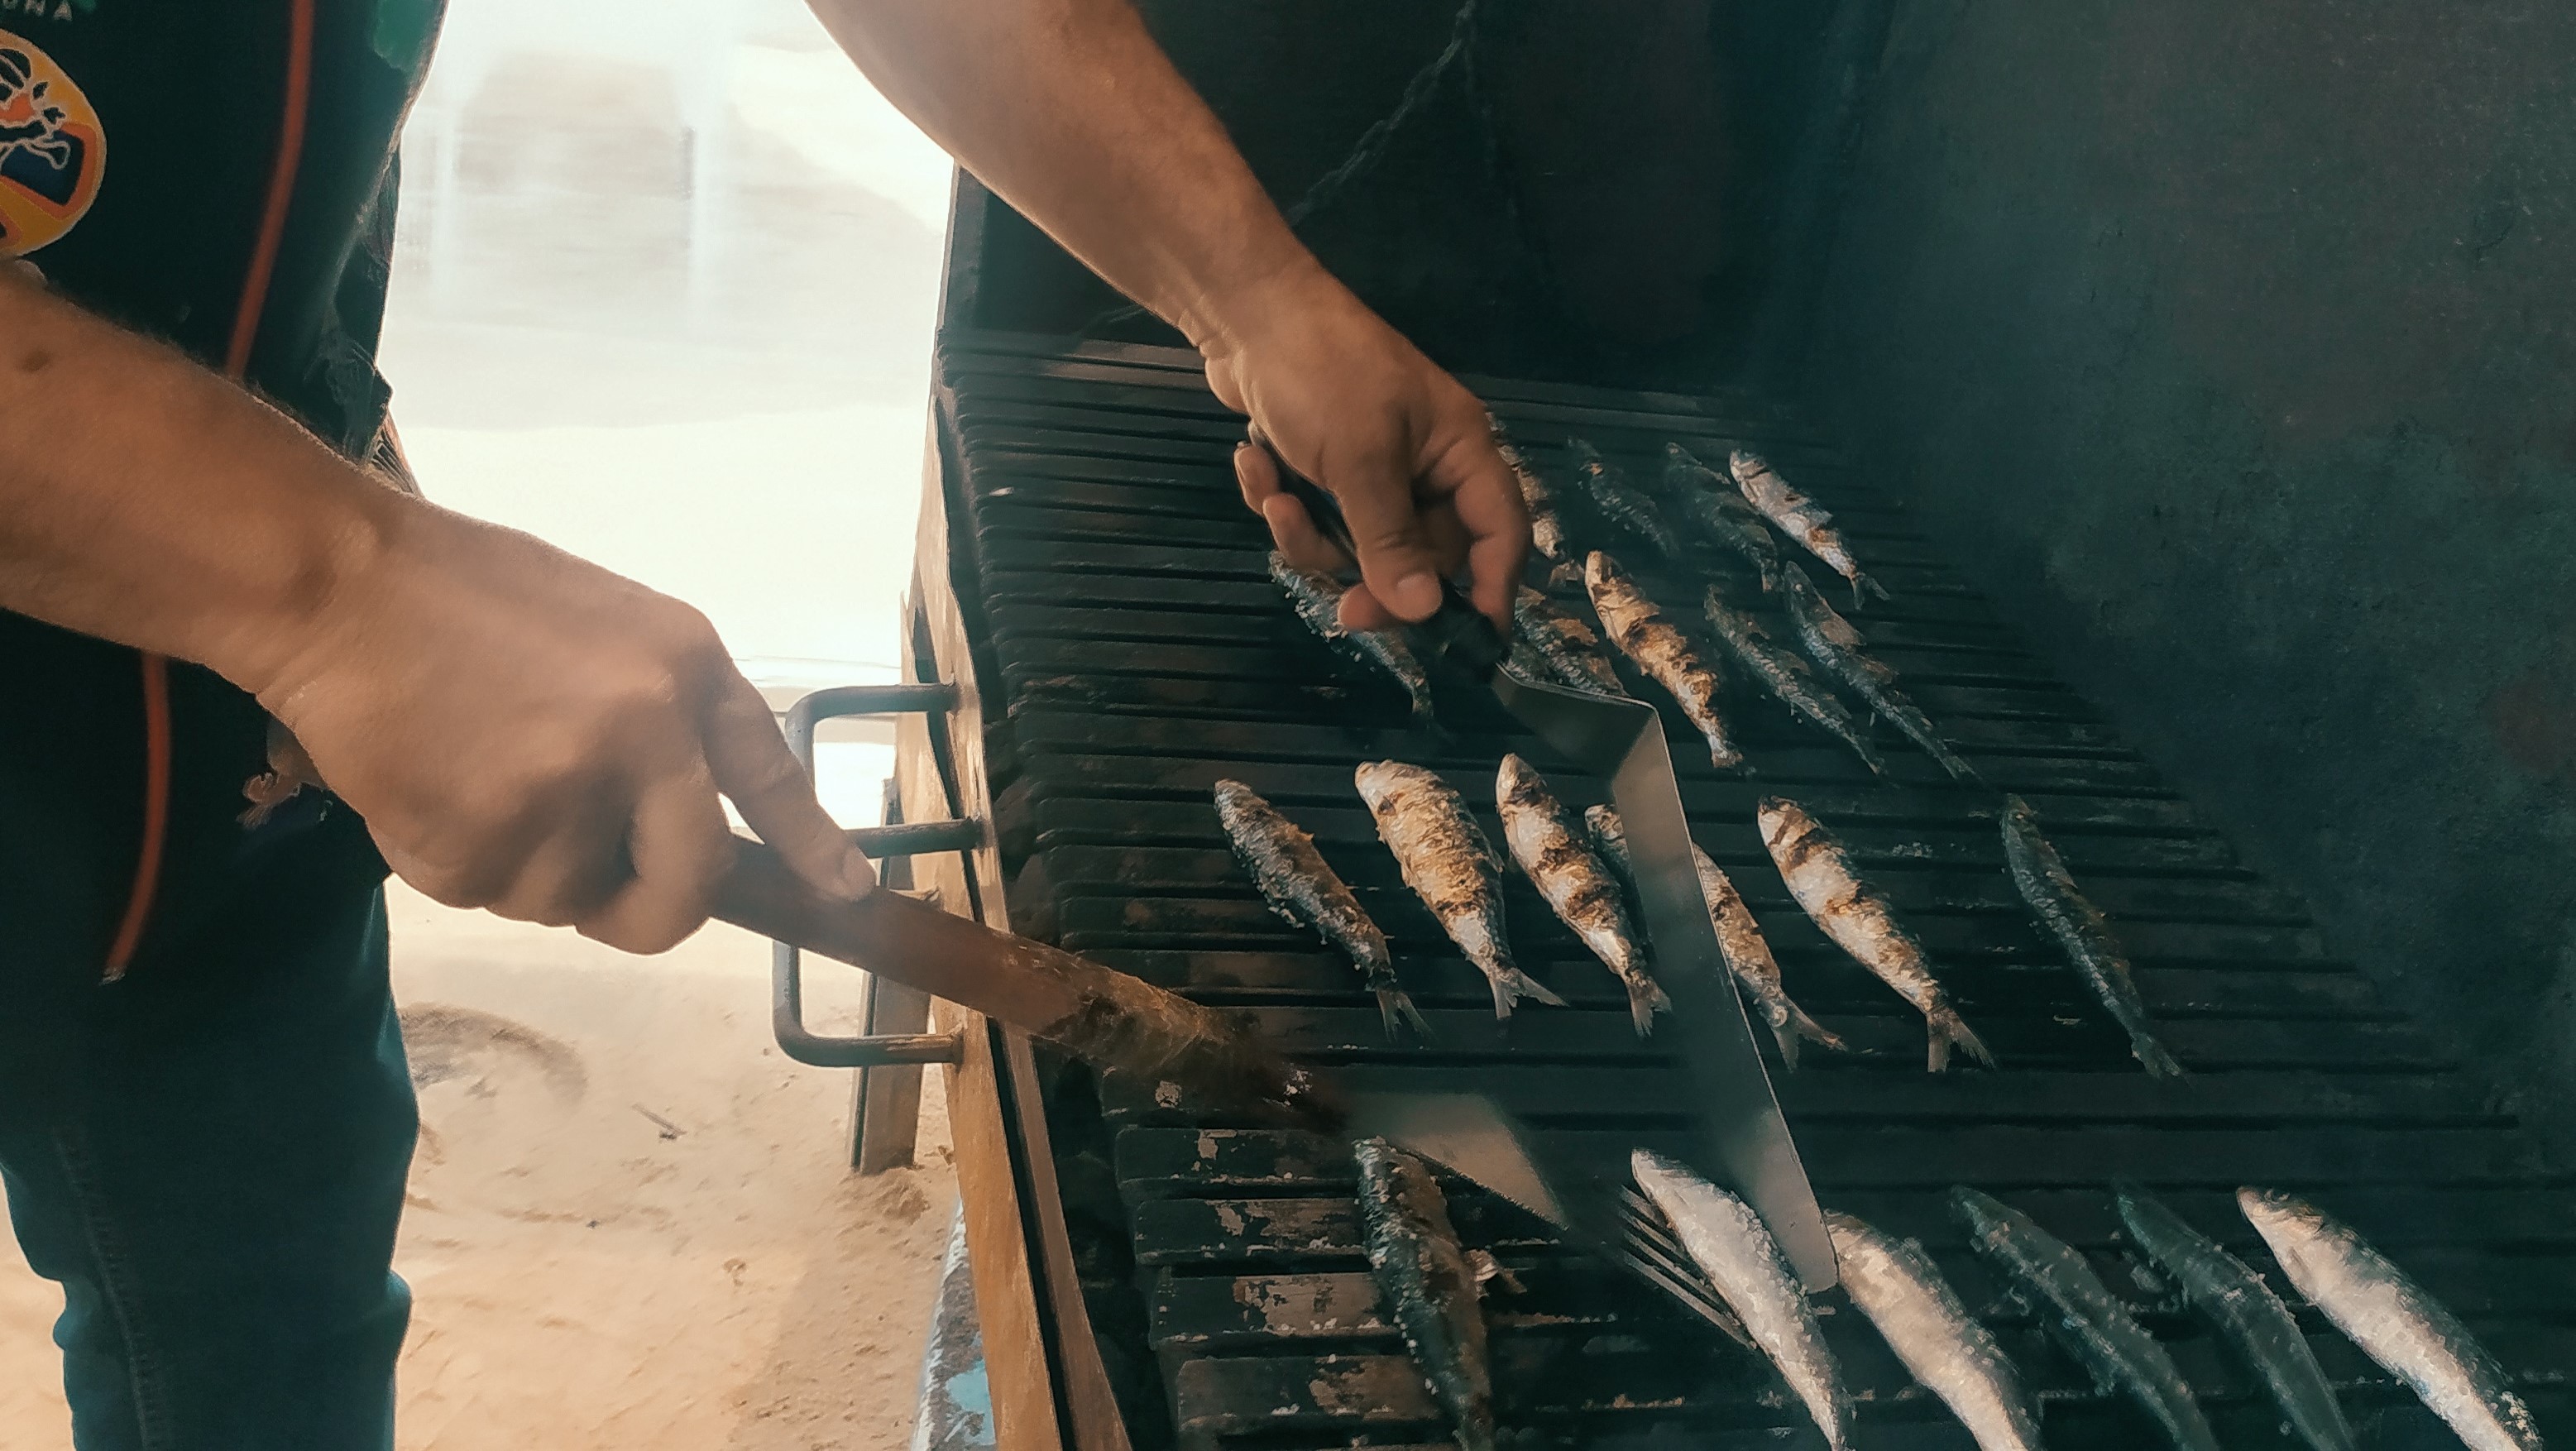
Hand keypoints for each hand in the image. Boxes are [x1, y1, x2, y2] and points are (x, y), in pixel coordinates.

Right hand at [246, 498, 872, 953]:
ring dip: (519, 863)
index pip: (768, 773)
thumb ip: (650, 713)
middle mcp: (650, 732)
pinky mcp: (486, 840)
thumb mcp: (600, 626)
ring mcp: (570, 791)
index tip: (846, 892)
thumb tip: (669, 816)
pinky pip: (485, 893)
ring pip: (565, 895)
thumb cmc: (457, 594)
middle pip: (686, 885)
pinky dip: (448, 859)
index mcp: (687, 666)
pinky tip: (420, 782)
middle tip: (604, 897)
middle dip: (647, 911)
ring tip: (465, 768)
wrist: (333, 583)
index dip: (809, 842)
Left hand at [1197, 264, 1526, 631]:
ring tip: (1275, 499)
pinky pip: (1316, 519)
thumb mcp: (1361, 461)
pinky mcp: (1324, 470)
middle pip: (1423, 555)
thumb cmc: (1322, 372)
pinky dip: (1282, 504)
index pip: (1501, 530)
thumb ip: (1392, 540)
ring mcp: (1374, 468)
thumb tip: (1427, 610)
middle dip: (1373, 576)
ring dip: (1311, 536)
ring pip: (1360, 546)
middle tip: (1343, 611)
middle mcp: (1426, 465)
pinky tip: (1256, 464)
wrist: (1245, 313)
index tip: (1474, 643)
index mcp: (1460, 450)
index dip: (1493, 587)